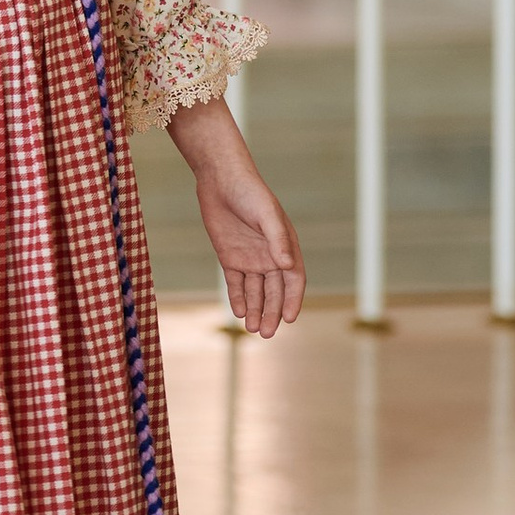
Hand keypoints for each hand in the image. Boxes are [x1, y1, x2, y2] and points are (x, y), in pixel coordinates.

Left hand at [169, 96, 304, 338]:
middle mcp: (271, 256)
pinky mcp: (231, 258)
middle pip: (274, 291)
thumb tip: (286, 265)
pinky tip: (238, 313)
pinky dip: (238, 298)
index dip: (292, 300)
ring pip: (256, 291)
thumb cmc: (250, 193)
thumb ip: (277, 239)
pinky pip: (236, 283)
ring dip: (255, 310)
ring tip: (252, 329)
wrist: (221, 180)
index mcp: (286, 247)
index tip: (288, 319)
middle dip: (271, 313)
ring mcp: (250, 258)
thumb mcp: (265, 214)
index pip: (294, 280)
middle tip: (266, 334)